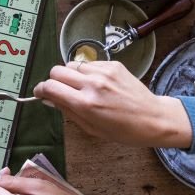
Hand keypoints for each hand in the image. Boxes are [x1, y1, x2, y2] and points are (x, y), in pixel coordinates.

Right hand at [33, 61, 192, 147]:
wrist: (154, 118)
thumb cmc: (123, 131)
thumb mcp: (92, 129)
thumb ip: (68, 112)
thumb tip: (49, 99)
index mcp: (85, 104)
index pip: (50, 87)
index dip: (40, 90)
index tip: (40, 93)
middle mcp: (92, 84)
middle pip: (57, 71)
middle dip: (53, 81)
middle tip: (60, 91)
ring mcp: (104, 72)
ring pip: (72, 64)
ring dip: (70, 75)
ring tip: (80, 86)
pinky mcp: (114, 64)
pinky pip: (89, 63)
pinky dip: (87, 72)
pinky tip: (97, 83)